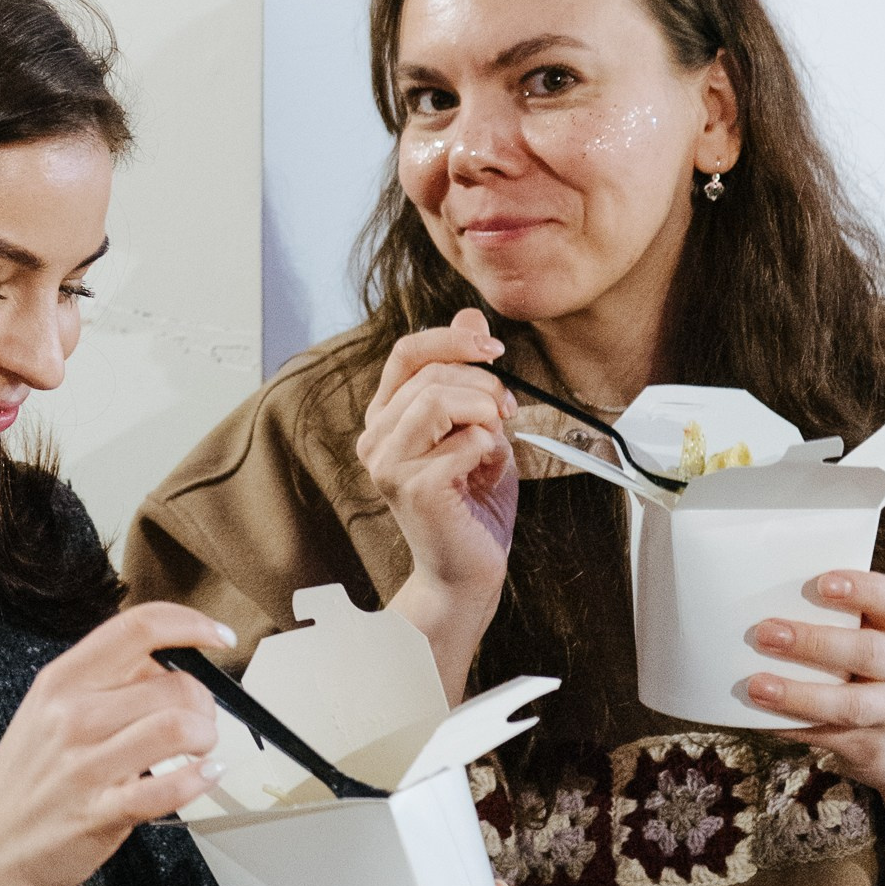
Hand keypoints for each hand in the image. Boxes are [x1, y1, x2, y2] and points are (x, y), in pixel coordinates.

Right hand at [0, 604, 233, 885]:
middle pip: (171, 682)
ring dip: (206, 737)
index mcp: (60, 682)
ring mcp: (84, 765)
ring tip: (200, 749)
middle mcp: (71, 716)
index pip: (137, 627)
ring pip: (177, 727)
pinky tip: (204, 776)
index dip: (190, 624)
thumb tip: (164, 669)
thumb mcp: (45, 716)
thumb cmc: (22, 787)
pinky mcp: (98, 813)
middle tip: (201, 721)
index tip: (217, 638)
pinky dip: (199, 780)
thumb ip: (100, 687)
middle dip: (204, 701)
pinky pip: (168, 788)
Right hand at [357, 311, 518, 696]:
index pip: (408, 353)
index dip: (452, 339)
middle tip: (508, 411)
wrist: (469, 570)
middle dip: (483, 384)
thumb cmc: (473, 506)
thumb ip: (469, 376)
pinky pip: (463, 440)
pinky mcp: (412, 487)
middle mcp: (377, 439)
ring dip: (483, 411)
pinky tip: (485, 469)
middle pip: (430, 375)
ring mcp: (388, 464)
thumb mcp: (478, 426)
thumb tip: (471, 315)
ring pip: (438, 400)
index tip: (493, 348)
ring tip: (496, 437)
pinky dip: (488, 447)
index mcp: (387, 419)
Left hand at [744, 573, 884, 885]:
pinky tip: (751, 725)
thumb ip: (842, 631)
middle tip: (762, 632)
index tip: (819, 580)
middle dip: (816, 645)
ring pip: (848, 709)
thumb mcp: (880, 654)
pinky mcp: (867, 757)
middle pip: (868, 658)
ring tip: (750, 686)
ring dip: (798, 698)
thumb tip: (755, 596)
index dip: (859, 588)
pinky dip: (788, 735)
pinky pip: (825, 745)